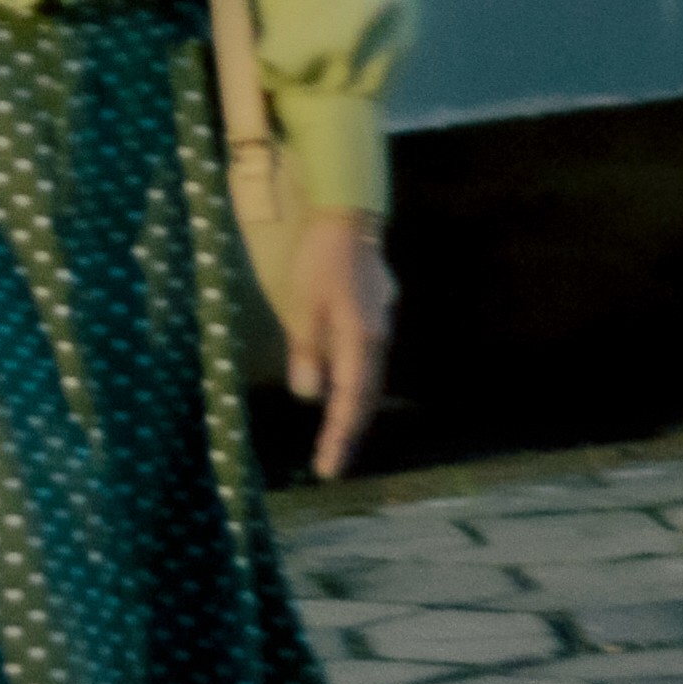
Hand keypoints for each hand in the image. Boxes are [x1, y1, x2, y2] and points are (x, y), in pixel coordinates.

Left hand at [281, 211, 393, 481]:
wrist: (345, 214)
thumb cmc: (319, 259)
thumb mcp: (302, 304)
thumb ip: (307, 351)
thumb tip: (310, 396)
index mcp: (361, 339)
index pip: (351, 401)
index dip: (338, 437)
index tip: (327, 469)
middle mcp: (377, 336)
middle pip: (366, 394)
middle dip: (348, 429)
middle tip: (331, 460)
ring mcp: (380, 321)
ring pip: (368, 374)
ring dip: (352, 404)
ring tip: (334, 434)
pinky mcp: (375, 308)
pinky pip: (365, 354)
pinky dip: (353, 377)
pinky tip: (339, 383)